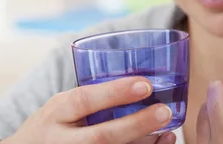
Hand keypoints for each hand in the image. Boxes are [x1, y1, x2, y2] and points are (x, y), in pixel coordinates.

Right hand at [2, 76, 175, 143]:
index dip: (115, 92)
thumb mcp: (61, 107)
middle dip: (135, 124)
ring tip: (168, 131)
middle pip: (101, 136)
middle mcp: (61, 141)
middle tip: (164, 111)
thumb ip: (90, 100)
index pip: (84, 101)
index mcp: (56, 113)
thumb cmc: (53, 126)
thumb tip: (144, 85)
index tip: (145, 84)